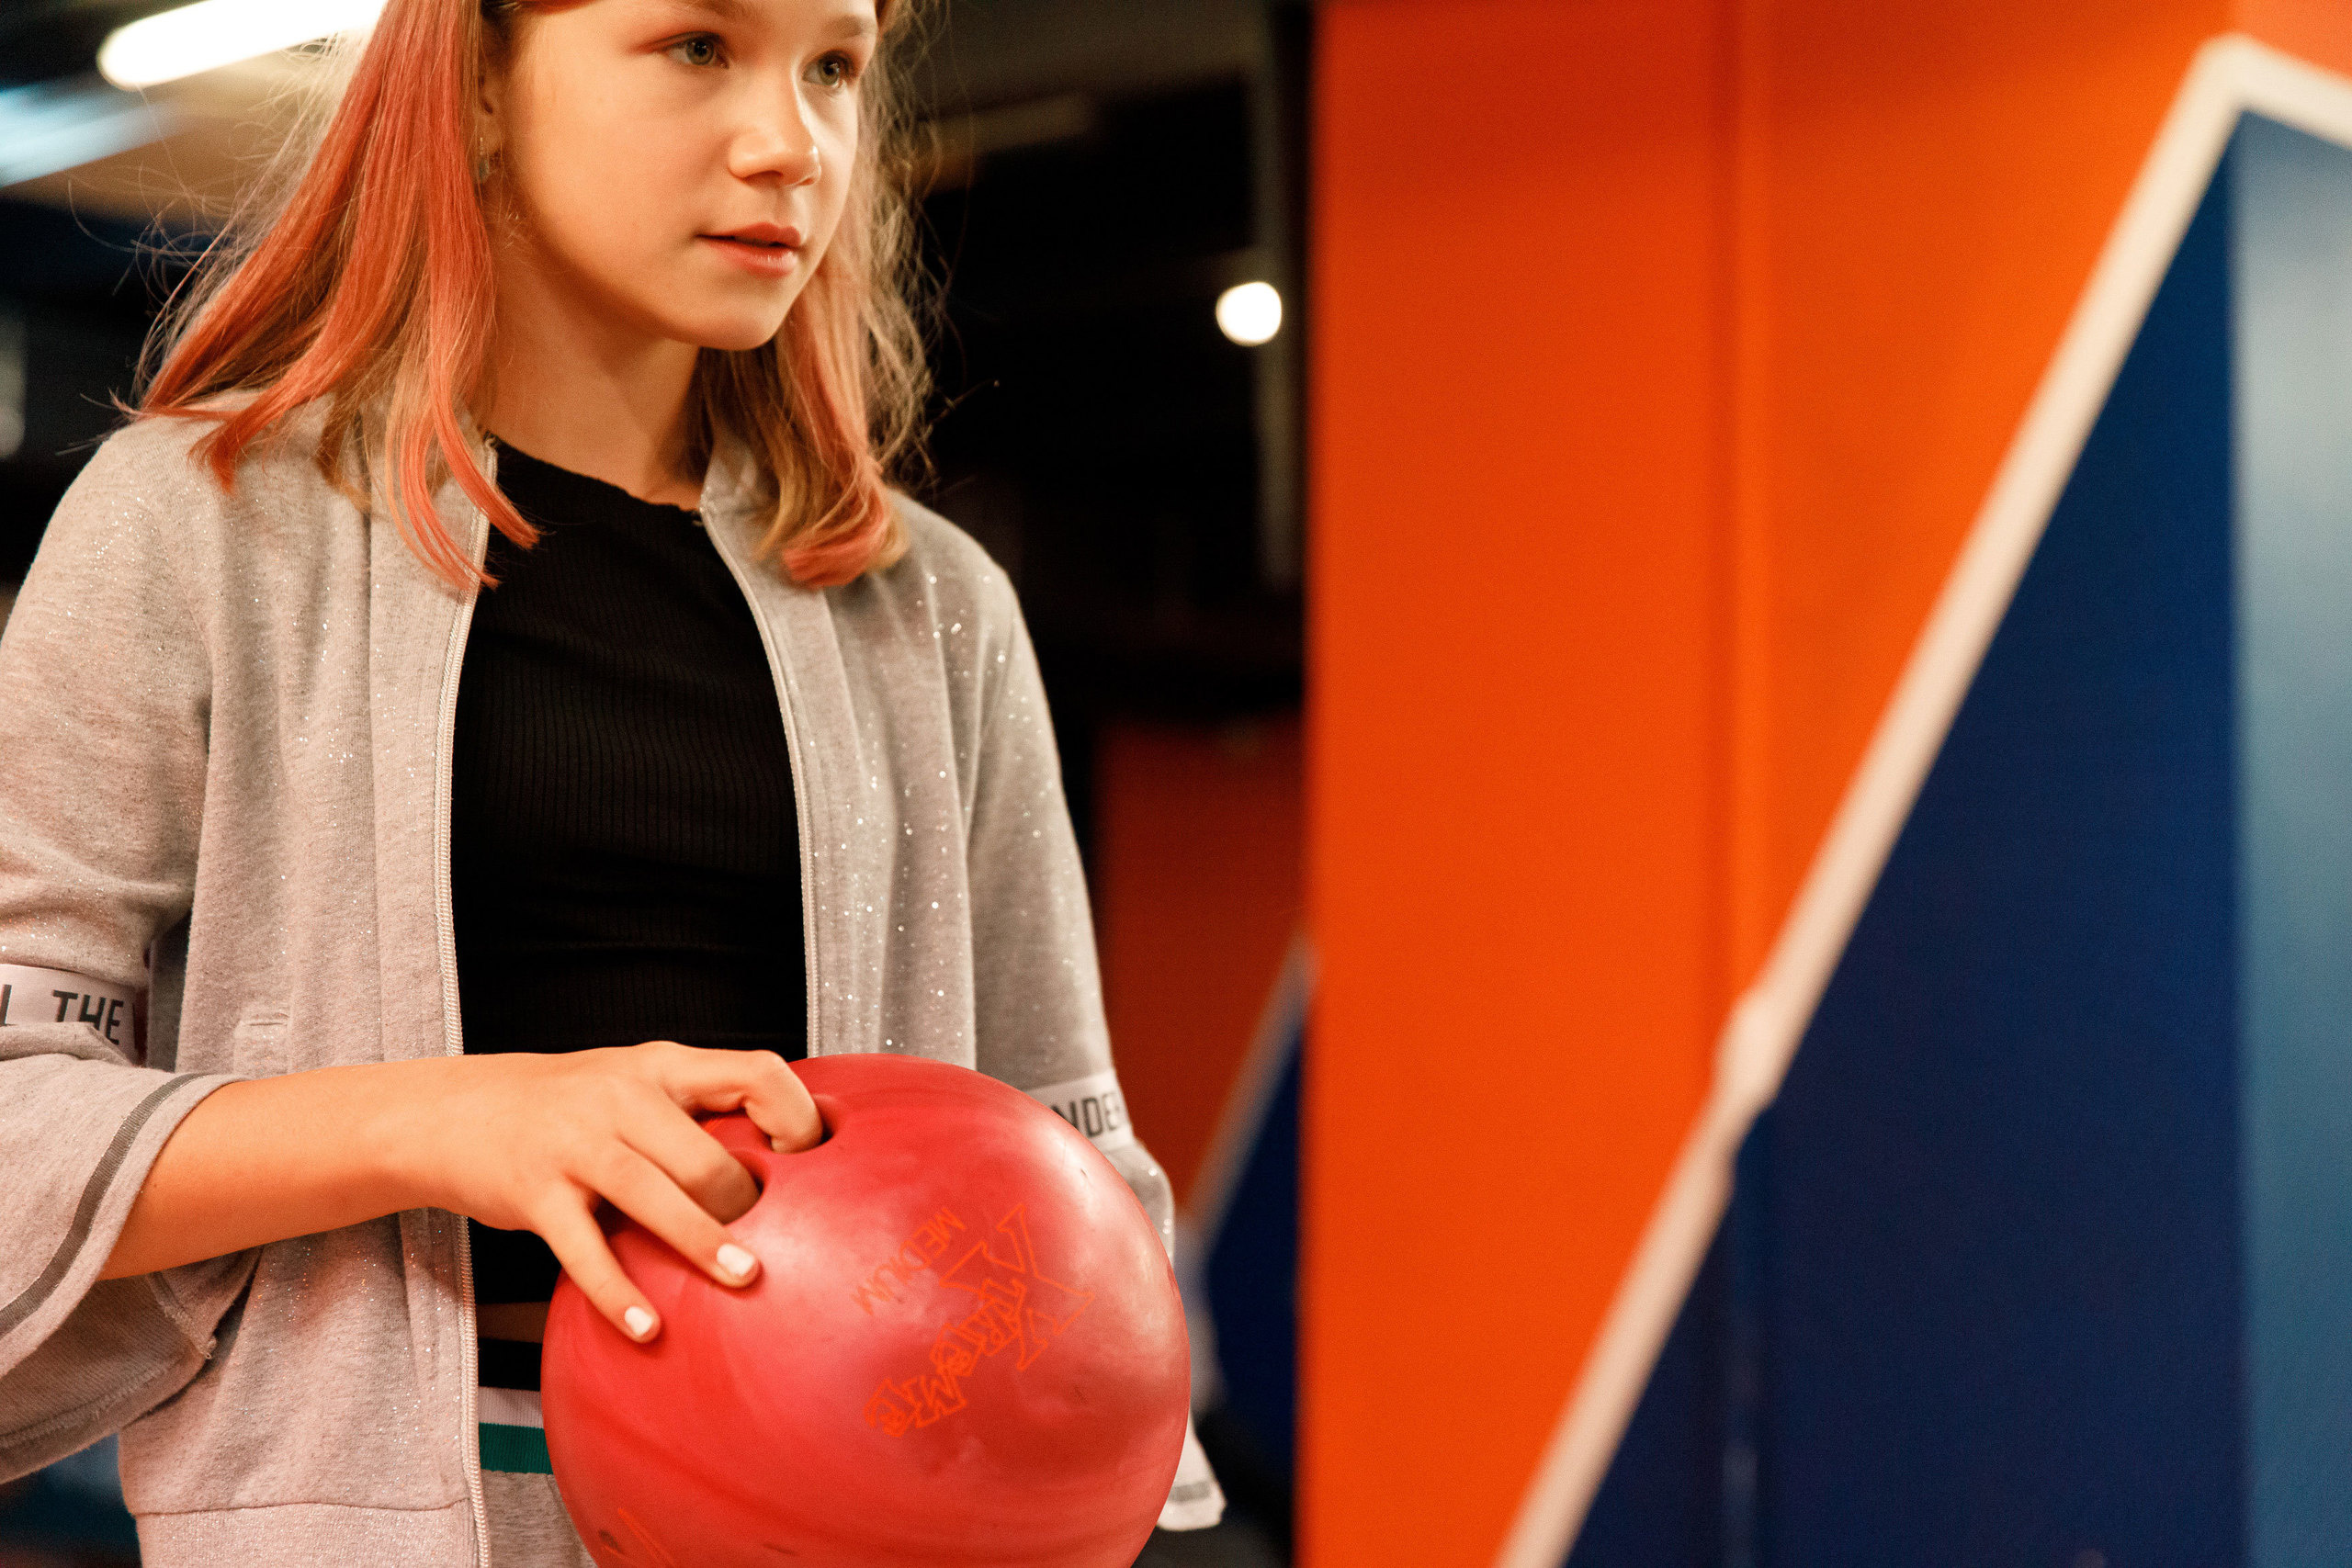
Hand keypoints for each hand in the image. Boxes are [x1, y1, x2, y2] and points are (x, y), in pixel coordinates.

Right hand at [392, 1042, 821, 1342]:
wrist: (452, 1111)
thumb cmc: (566, 1106)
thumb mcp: (634, 1084)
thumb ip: (696, 1112)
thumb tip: (783, 1164)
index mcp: (661, 1067)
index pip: (755, 1072)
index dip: (796, 1115)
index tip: (810, 1163)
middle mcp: (621, 1096)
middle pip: (706, 1152)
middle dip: (747, 1201)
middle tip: (773, 1241)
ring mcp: (574, 1143)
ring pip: (653, 1195)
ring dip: (703, 1242)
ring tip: (745, 1277)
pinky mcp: (533, 1192)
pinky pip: (584, 1249)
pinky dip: (617, 1292)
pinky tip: (647, 1326)